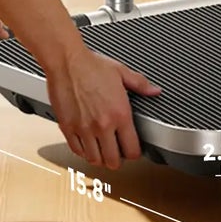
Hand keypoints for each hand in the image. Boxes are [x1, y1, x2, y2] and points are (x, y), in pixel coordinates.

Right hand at [46, 47, 162, 170]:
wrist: (66, 61)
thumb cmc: (91, 65)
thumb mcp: (121, 72)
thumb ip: (140, 84)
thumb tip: (154, 91)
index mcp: (120, 114)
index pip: (132, 150)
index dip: (134, 153)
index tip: (132, 149)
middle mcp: (103, 125)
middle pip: (113, 161)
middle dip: (117, 159)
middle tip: (116, 152)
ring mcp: (84, 128)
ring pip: (94, 160)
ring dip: (99, 158)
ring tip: (101, 150)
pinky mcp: (68, 128)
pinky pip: (76, 150)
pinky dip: (83, 151)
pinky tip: (86, 145)